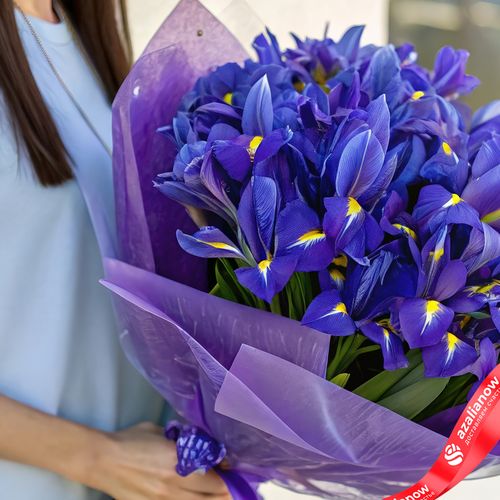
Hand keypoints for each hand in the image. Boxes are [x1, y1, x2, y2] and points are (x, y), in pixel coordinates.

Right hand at [86, 422, 229, 499]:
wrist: (103, 460)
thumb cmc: (132, 440)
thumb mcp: (161, 432)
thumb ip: (182, 440)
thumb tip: (200, 444)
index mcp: (180, 460)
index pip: (215, 475)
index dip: (228, 475)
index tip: (233, 471)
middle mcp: (175, 483)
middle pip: (213, 495)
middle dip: (227, 491)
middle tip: (234, 486)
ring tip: (222, 496)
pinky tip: (196, 499)